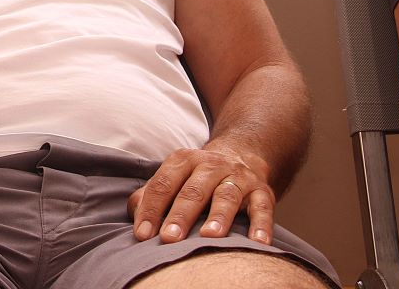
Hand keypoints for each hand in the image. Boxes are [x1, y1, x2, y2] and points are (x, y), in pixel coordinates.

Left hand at [128, 146, 275, 245]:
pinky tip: (258, 243)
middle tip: (169, 238)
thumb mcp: (173, 177)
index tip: (143, 235)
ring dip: (218, 217)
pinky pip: (263, 208)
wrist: (242, 155)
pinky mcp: (262, 191)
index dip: (151, 209)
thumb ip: (151, 195)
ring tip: (209, 237)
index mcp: (183, 160)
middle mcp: (210, 165)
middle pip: (193, 190)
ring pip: (226, 196)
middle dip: (180, 215)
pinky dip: (261, 225)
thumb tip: (136, 216)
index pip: (162, 185)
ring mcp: (237, 177)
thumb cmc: (197, 177)